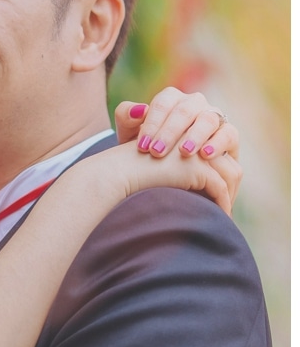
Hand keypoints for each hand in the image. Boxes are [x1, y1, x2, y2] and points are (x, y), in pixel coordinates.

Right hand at [84, 141, 233, 215]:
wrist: (116, 172)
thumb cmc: (129, 170)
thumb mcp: (159, 161)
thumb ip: (179, 164)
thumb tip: (205, 182)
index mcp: (189, 130)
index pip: (219, 153)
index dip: (222, 171)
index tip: (222, 192)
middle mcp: (197, 135)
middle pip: (229, 162)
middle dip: (232, 184)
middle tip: (227, 204)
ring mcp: (198, 150)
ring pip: (231, 173)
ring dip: (230, 194)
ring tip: (225, 212)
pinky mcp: (197, 166)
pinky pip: (219, 187)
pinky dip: (222, 203)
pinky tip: (220, 215)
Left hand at [113, 87, 240, 208]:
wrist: (170, 167)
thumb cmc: (147, 146)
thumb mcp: (130, 134)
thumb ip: (126, 118)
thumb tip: (140, 109)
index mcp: (171, 98)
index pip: (163, 103)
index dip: (153, 123)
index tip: (142, 146)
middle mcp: (194, 103)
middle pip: (185, 110)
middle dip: (170, 132)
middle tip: (156, 152)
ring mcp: (213, 116)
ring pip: (208, 119)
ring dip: (195, 135)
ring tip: (183, 152)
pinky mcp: (229, 134)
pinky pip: (228, 134)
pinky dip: (217, 143)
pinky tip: (205, 155)